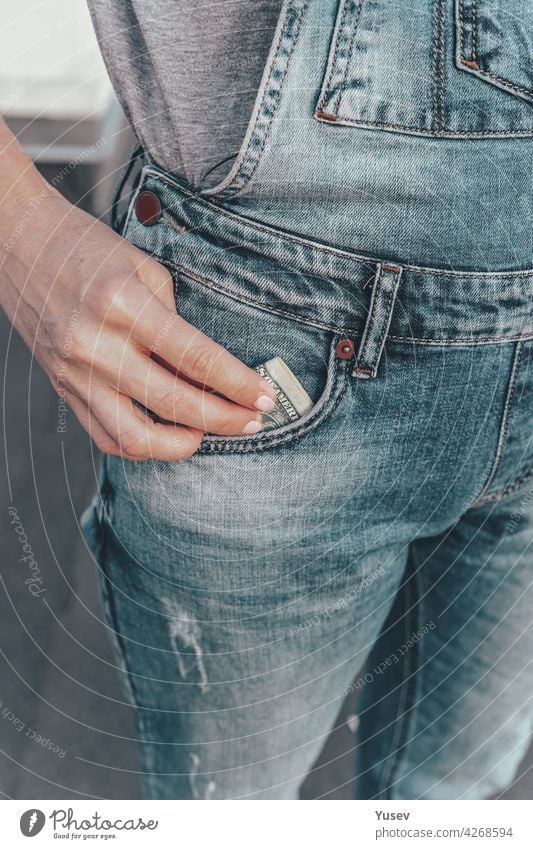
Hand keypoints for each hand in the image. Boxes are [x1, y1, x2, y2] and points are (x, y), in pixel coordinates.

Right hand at [1, 190, 275, 460]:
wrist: (18, 243)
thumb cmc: (86, 247)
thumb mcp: (142, 265)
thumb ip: (174, 318)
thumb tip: (207, 369)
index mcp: (122, 302)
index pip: (195, 357)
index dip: (237, 384)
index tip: (265, 397)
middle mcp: (95, 343)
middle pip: (173, 402)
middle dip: (225, 418)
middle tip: (255, 421)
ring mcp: (75, 372)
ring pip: (136, 436)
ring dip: (182, 445)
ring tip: (209, 433)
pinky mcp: (63, 389)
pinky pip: (106, 436)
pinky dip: (143, 445)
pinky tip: (168, 434)